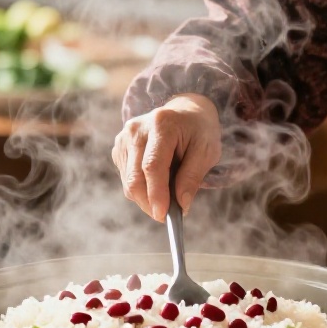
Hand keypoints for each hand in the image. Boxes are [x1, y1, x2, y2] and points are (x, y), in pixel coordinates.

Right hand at [112, 94, 220, 221]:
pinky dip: (141, 189)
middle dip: (150, 203)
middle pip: (135, 177)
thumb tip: (181, 205)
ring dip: (146, 198)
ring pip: (128, 182)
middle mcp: (137, 129)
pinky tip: (157, 181)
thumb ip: (193, 177)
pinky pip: (126, 179)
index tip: (163, 216)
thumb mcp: (207, 151)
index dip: (156, 193)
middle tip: (166, 216)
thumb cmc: (199, 131)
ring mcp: (124, 137)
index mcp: (162, 124)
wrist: (185, 111)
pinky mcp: (119, 147)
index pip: (152, 165)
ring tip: (167, 193)